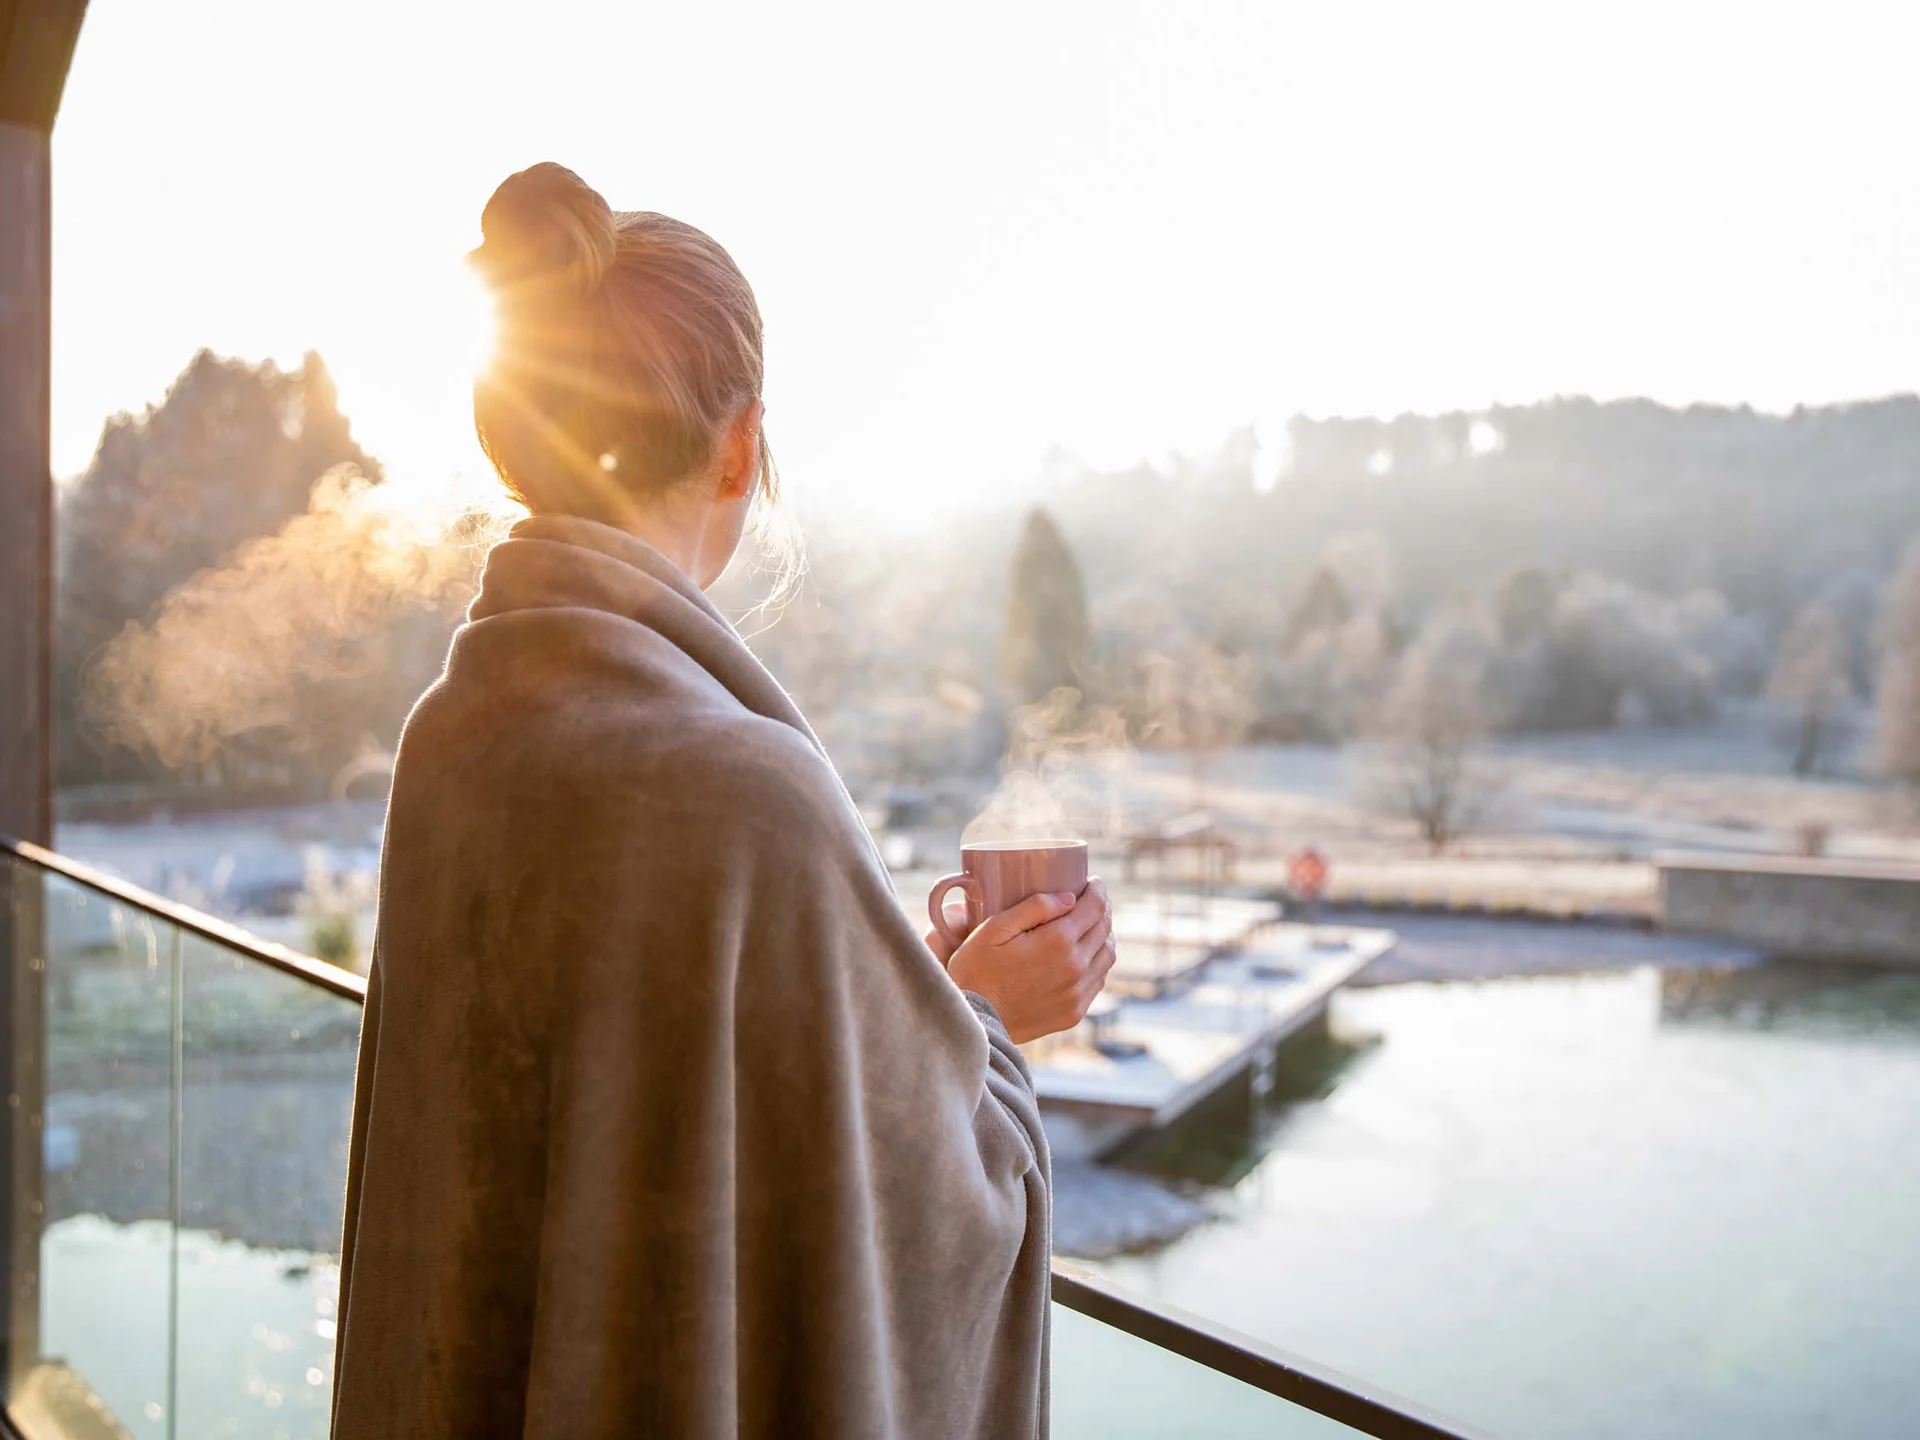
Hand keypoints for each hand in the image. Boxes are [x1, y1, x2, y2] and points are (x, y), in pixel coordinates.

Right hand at [946, 879, 1116, 1044]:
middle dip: (1102, 908)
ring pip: (1107, 955)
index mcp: (1058, 941)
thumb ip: (1033, 908)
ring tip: (1091, 926)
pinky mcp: (1074, 1012)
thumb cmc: (976, 971)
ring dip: (1104, 935)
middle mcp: (1075, 967)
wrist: (974, 1023)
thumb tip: (1068, 898)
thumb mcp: (994, 929)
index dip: (1097, 890)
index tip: (1092, 882)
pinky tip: (1085, 956)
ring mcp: (1077, 993)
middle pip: (1104, 929)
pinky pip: (1098, 980)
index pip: (1095, 907)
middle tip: (1092, 899)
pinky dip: (1098, 962)